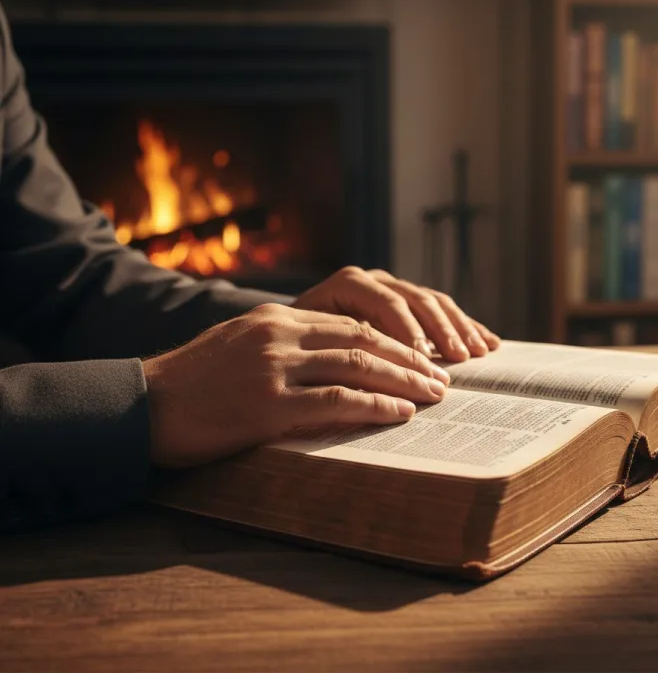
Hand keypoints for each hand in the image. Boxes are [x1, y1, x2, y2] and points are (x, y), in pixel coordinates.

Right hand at [142, 303, 450, 467]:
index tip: (422, 357)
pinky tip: (398, 413)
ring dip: (404, 382)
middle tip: (441, 377)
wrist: (141, 406)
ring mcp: (274, 368)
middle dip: (411, 359)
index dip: (394, 341)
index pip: (351, 324)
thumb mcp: (241, 345)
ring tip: (434, 395)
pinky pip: (335, 401)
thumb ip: (286, 344)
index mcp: (278, 318)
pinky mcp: (266, 406)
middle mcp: (281, 334)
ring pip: (358, 366)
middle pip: (365, 340)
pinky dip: (374, 405)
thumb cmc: (194, 382)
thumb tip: (335, 359)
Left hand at [294, 267, 500, 362]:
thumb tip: (373, 375)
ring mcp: (393, 288)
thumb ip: (340, 352)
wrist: (290, 335)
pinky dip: (465, 326)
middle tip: (459, 358)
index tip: (422, 359)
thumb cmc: (297, 347)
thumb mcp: (311, 348)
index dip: (408, 330)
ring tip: (478, 353)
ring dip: (458, 327)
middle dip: (440, 330)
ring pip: (433, 302)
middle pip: (416, 299)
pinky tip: (487, 343)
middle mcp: (373, 280)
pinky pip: (441, 310)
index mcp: (348, 285)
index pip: (386, 302)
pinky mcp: (407, 302)